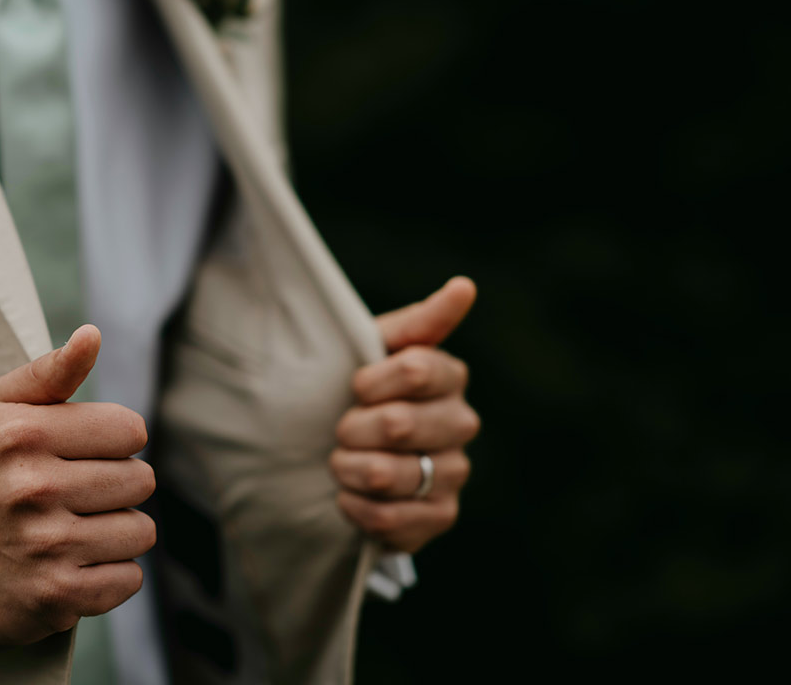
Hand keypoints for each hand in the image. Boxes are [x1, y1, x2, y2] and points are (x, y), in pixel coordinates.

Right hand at [0, 325, 156, 644]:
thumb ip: (49, 372)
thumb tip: (92, 335)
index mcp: (23, 434)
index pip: (130, 430)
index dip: (112, 440)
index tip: (81, 451)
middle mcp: (34, 489)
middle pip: (141, 480)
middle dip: (115, 485)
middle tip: (75, 493)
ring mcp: (47, 547)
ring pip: (141, 531)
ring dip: (116, 531)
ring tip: (74, 528)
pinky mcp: (57, 597)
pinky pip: (129, 579)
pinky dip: (109, 574)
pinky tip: (73, 563)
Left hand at [331, 277, 479, 552]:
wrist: (342, 451)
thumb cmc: (360, 390)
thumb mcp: (376, 347)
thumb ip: (418, 322)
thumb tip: (465, 286)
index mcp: (448, 376)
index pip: (415, 369)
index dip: (370, 382)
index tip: (355, 386)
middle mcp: (461, 423)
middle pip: (398, 424)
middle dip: (352, 428)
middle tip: (342, 429)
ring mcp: (454, 473)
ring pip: (390, 474)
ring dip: (348, 468)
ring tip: (339, 462)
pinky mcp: (440, 517)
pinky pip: (391, 518)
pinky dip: (356, 507)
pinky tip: (347, 495)